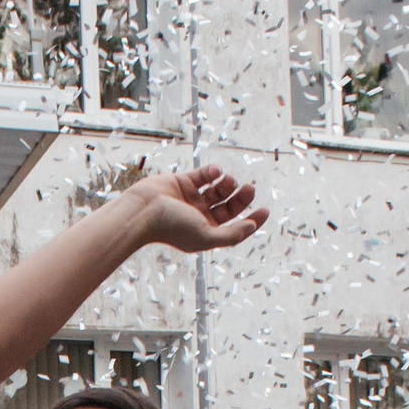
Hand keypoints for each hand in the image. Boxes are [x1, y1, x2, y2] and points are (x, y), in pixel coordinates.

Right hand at [127, 165, 267, 254]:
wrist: (143, 211)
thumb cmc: (172, 227)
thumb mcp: (206, 236)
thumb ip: (231, 235)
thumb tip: (252, 227)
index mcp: (206, 232)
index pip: (235, 226)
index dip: (252, 220)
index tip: (265, 210)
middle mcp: (200, 216)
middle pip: (230, 206)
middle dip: (242, 197)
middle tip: (249, 188)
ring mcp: (192, 199)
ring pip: (219, 189)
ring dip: (228, 184)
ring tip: (228, 181)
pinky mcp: (184, 182)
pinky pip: (204, 175)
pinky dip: (213, 171)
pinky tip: (214, 172)